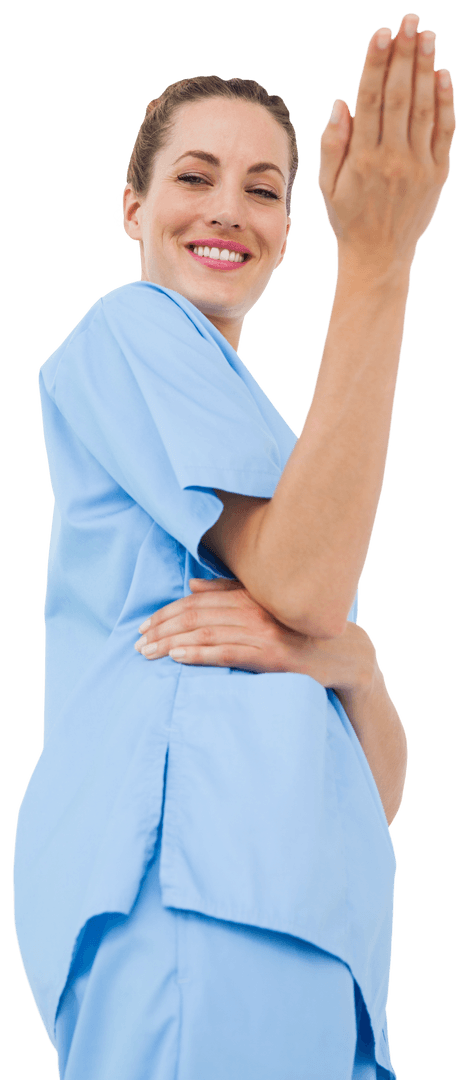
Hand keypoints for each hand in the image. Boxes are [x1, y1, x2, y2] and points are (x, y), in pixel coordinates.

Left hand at [134, 577, 377, 693]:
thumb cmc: (302, 631)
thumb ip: (229, 594)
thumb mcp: (266, 606)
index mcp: (250, 596)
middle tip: (136, 642)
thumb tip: (192, 587)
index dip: (167, 612)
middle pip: (196, 615)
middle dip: (162, 628)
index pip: (197, 602)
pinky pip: (229, 653)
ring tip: (147, 652)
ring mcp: (264, 632)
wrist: (344, 654)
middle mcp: (254, 609)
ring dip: (171, 642)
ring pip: (207, 633)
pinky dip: (199, 654)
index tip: (144, 625)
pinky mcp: (273, 656)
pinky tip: (178, 657)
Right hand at [318, 12, 455, 268]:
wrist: (379, 256)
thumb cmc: (349, 218)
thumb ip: (332, 143)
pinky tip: (443, 75)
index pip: (371, 101)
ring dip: (426, 69)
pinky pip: (444, 131)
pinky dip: (445, 102)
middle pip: (401, 97)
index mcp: (362, 159)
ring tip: (427, 36)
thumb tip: (343, 102)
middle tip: (409, 21)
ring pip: (424, 109)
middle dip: (405, 55)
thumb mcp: (327, 185)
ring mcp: (418, 166)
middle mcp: (392, 159)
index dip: (377, 64)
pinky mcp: (438, 174)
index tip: (383, 34)